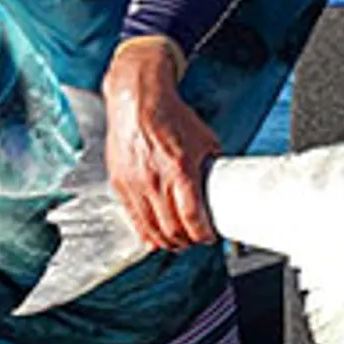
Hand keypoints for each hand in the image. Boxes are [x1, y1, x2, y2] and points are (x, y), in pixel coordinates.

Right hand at [102, 38, 219, 250]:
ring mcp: (135, 184)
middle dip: (186, 242)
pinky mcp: (120, 184)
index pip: (192, 217)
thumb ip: (212, 165)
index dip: (203, 234)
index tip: (209, 237)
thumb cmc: (171, 116)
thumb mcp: (204, 140)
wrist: (138, 101)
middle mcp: (155, 180)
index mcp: (180, 170)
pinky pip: (132, 217)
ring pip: (150, 228)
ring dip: (166, 242)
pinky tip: (153, 237)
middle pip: (171, 229)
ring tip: (177, 243)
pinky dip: (144, 232)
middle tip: (195, 241)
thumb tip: (224, 182)